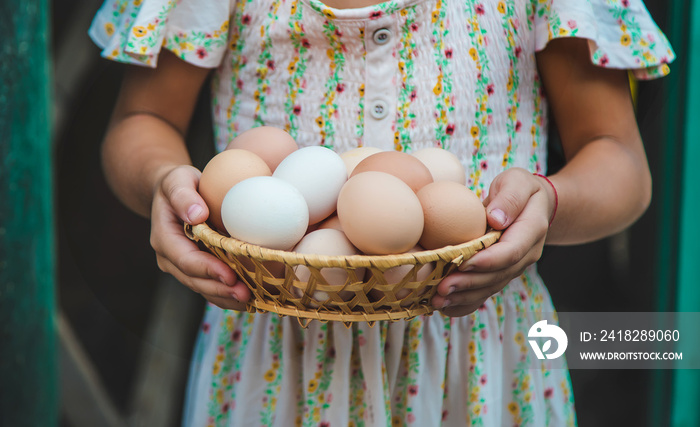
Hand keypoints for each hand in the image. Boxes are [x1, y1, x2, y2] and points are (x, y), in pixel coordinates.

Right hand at [150, 165, 250, 309]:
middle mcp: (170, 258)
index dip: (208, 270)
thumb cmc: (179, 183)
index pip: (186, 260)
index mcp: (164, 238)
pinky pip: (210, 285)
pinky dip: (228, 294)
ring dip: (226, 297)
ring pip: (203, 287)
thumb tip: (197, 215)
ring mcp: (182, 266)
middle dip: (220, 290)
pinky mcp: (195, 269)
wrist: (175, 194)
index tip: (230, 275)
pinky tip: (250, 298)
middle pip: (195, 280)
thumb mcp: (177, 180)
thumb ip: (183, 195)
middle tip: (246, 294)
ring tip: (252, 300)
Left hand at [432, 168, 554, 316]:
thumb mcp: (518, 181)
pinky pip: (484, 292)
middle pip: (497, 275)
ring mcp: (513, 267)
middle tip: (441, 288)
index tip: (462, 263)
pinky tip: (444, 308)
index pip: (510, 251)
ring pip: (489, 287)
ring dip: (463, 297)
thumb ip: (510, 197)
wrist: (535, 206)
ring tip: (436, 300)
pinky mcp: (500, 274)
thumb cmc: (522, 188)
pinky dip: (465, 303)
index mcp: (532, 230)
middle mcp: (525, 255)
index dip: (486, 260)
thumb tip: (496, 218)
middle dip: (468, 284)